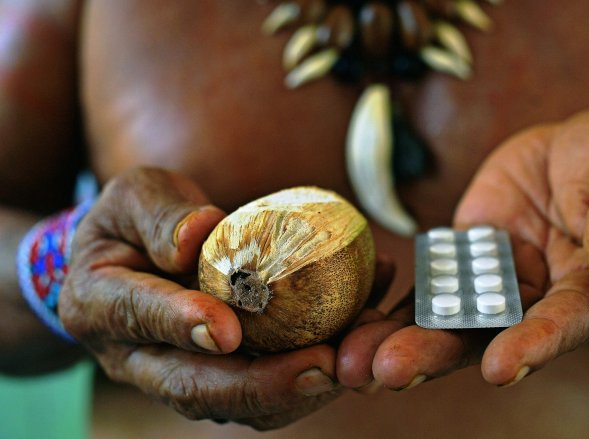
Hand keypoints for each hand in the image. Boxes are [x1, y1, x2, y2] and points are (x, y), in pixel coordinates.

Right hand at [60, 167, 343, 429]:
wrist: (133, 263)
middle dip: (260, 384)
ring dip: (298, 389)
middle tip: (321, 365)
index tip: (226, 329)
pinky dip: (316, 371)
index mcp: (99, 304)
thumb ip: (160, 213)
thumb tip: (199, 234)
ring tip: (352, 362)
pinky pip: (268, 390)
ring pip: (237, 403)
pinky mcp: (223, 380)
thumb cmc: (134, 223)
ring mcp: (180, 377)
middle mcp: (136, 357)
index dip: (180, 324)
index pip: (136, 316)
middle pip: (193, 386)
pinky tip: (361, 334)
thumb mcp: (133, 196)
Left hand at [337, 102, 588, 388]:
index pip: (567, 320)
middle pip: (490, 334)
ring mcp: (501, 276)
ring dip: (402, 339)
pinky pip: (432, 281)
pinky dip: (395, 303)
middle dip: (438, 355)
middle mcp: (544, 296)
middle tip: (387, 374)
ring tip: (352, 364)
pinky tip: (353, 323)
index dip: (535, 344)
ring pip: (451, 317)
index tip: (500, 368)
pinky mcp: (470, 251)